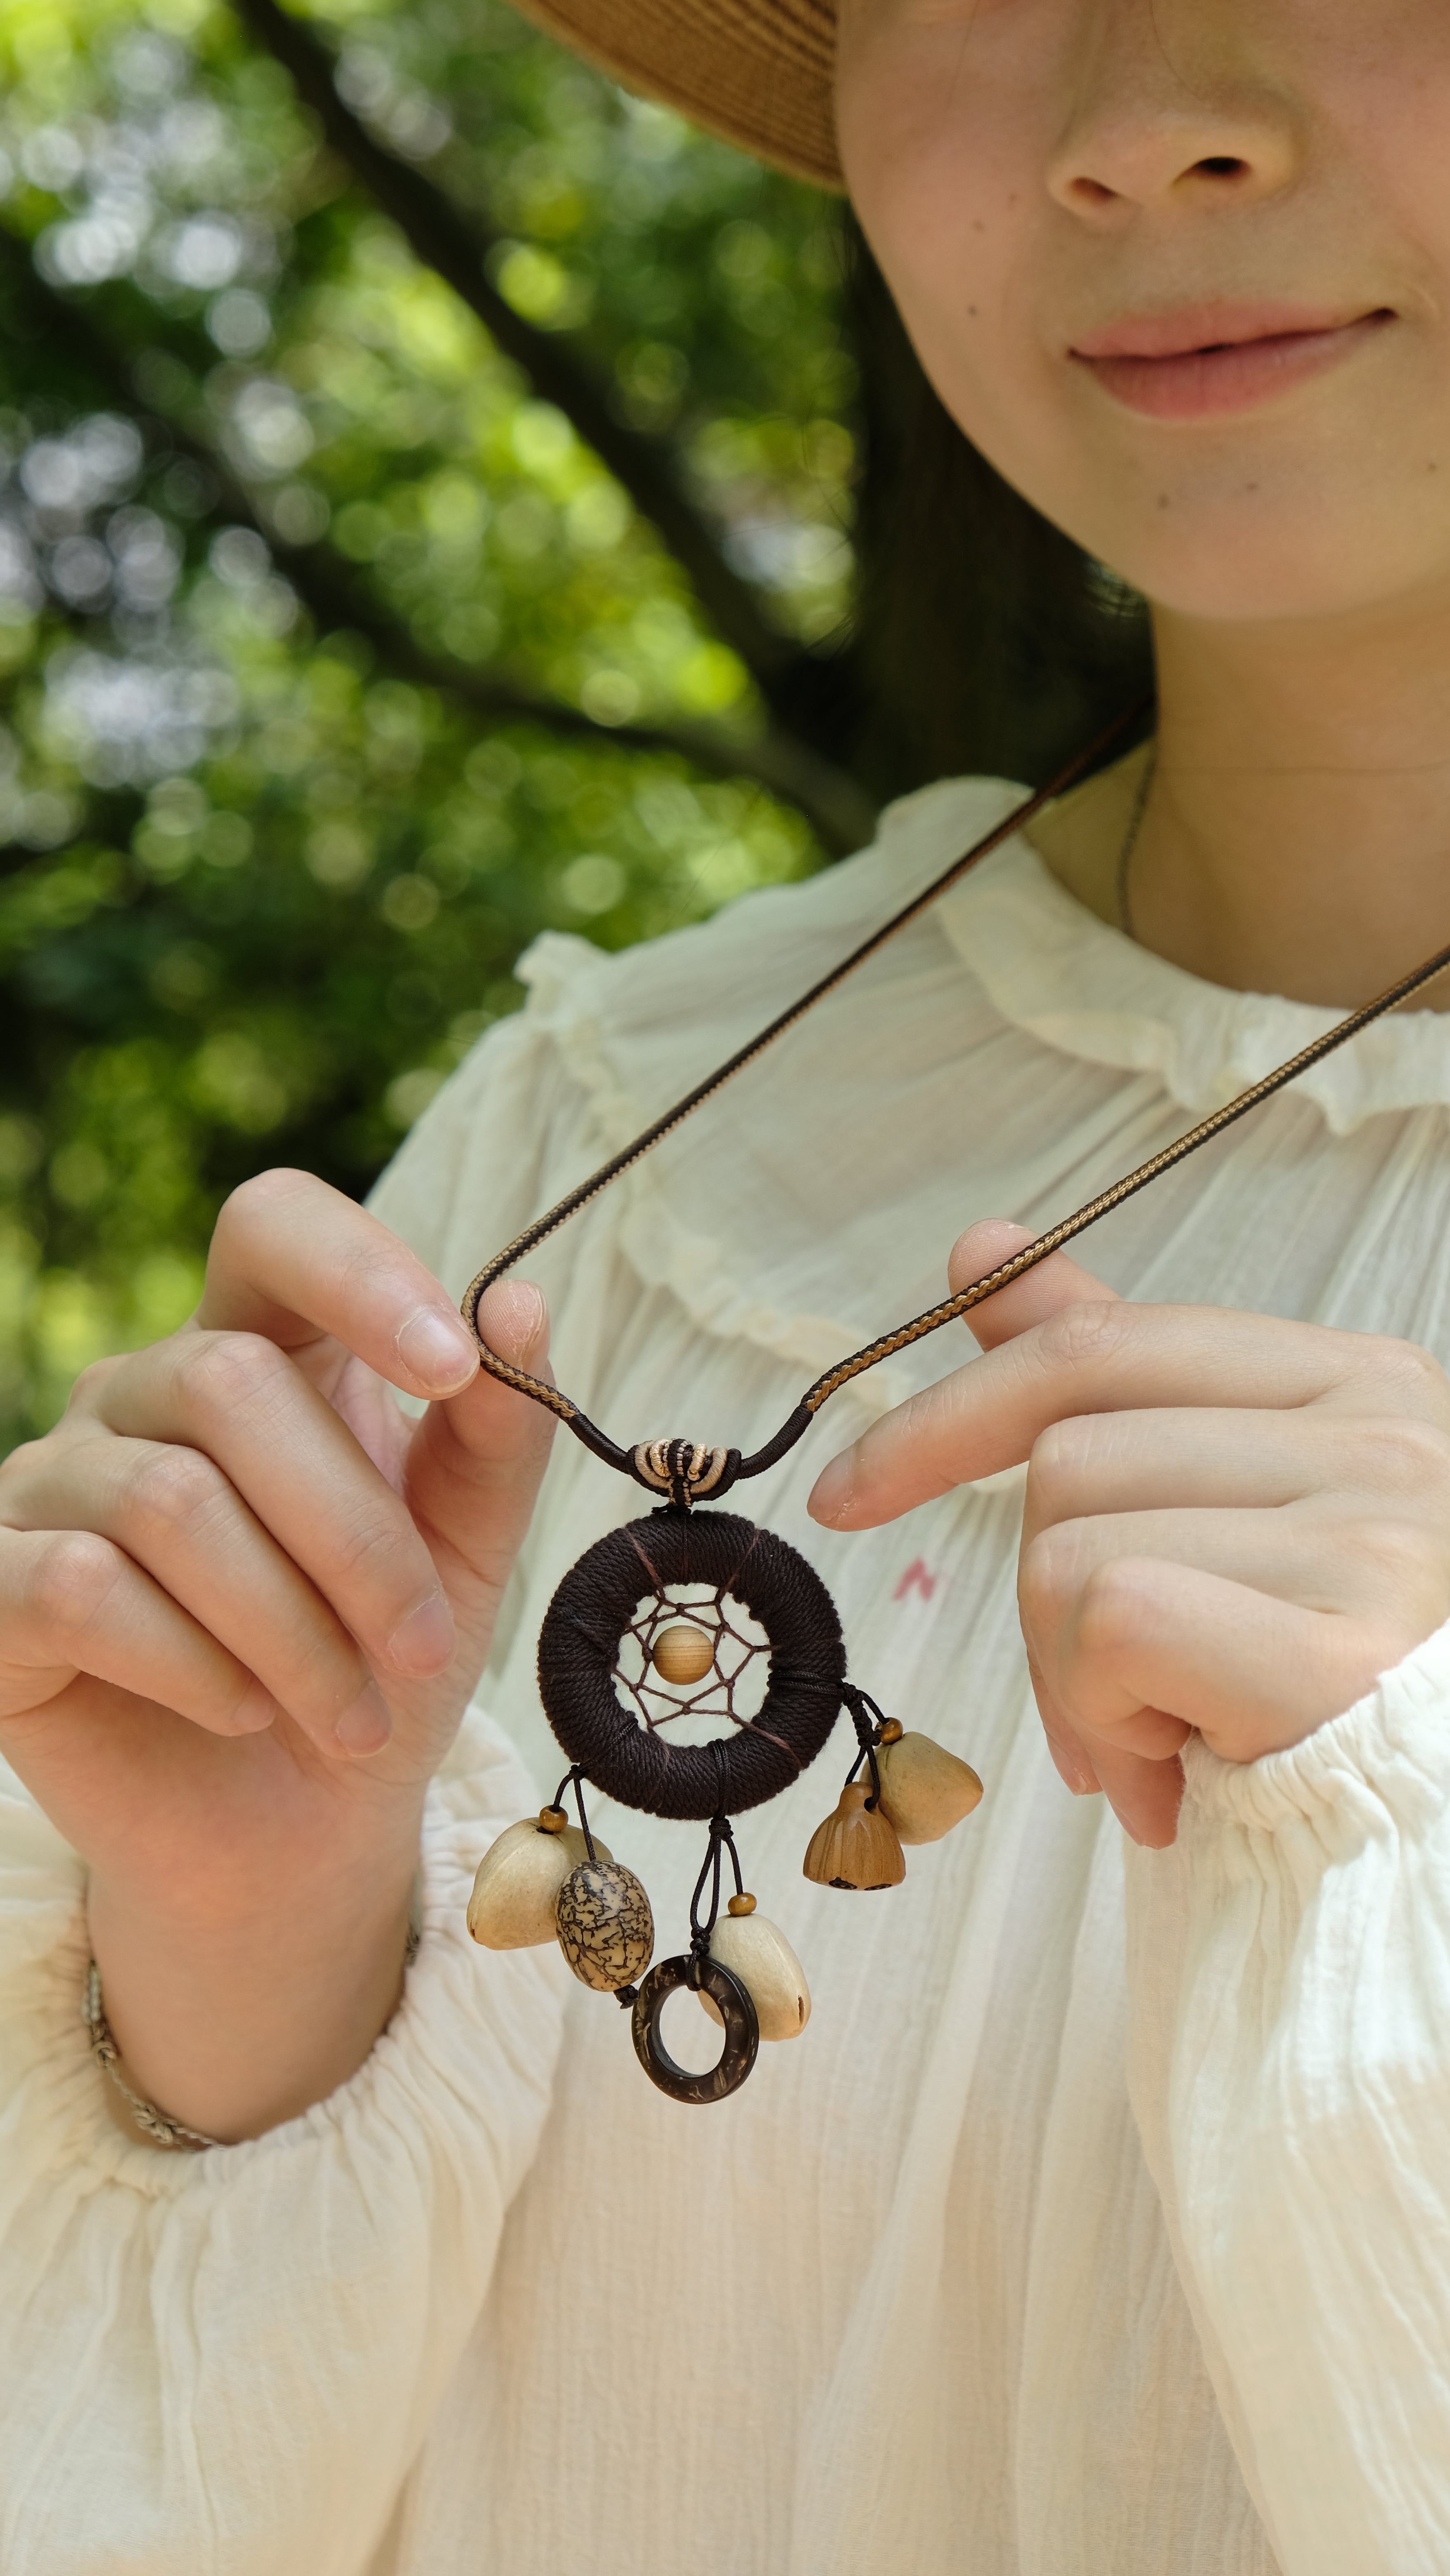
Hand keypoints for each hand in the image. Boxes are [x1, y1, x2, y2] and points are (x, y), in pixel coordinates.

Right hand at [0, 1169, 553, 2134]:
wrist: (296, 1836)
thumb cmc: (377, 1669)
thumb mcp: (466, 1549)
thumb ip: (497, 1429)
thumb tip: (517, 1300)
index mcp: (259, 1349)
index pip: (274, 1224)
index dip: (357, 1271)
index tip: (450, 1365)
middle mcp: (140, 1392)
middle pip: (232, 1386)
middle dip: (356, 1537)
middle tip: (419, 1652)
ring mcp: (52, 1482)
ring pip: (169, 1500)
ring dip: (291, 1627)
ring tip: (346, 1711)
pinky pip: (80, 1585)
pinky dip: (191, 1663)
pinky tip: (240, 1709)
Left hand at [809, 1220, 1449, 1846]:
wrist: (1436, 1819)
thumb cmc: (1321, 1665)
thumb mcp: (1220, 1508)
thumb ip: (1115, 1380)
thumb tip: (981, 1250)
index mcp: (1354, 1377)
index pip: (1099, 1343)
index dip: (950, 1412)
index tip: (848, 1492)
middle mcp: (1378, 1436)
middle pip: (1067, 1461)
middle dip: (1045, 1602)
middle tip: (1122, 1698)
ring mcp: (1370, 1536)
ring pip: (1070, 1551)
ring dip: (1079, 1677)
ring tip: (1172, 1734)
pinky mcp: (1341, 1651)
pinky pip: (1111, 1620)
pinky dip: (1106, 1709)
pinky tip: (1181, 1758)